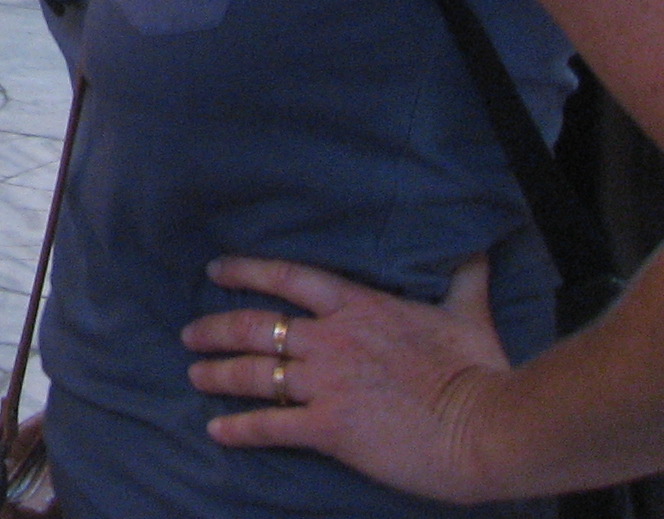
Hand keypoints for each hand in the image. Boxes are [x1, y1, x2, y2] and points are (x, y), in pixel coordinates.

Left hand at [184, 252, 514, 502]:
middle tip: (190, 335)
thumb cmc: (482, 369)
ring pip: (253, 374)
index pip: (286, 278)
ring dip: (218, 374)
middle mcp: (330, 340)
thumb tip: (477, 248)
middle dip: (216, 329)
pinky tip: (217, 432)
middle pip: (255, 326)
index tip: (216, 270)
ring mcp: (326, 384)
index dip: (246, 271)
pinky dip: (240, 429)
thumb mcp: (469, 313)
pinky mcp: (330, 428)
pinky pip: (271, 426)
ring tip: (195, 375)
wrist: (490, 427)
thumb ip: (464, 279)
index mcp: (357, 307)